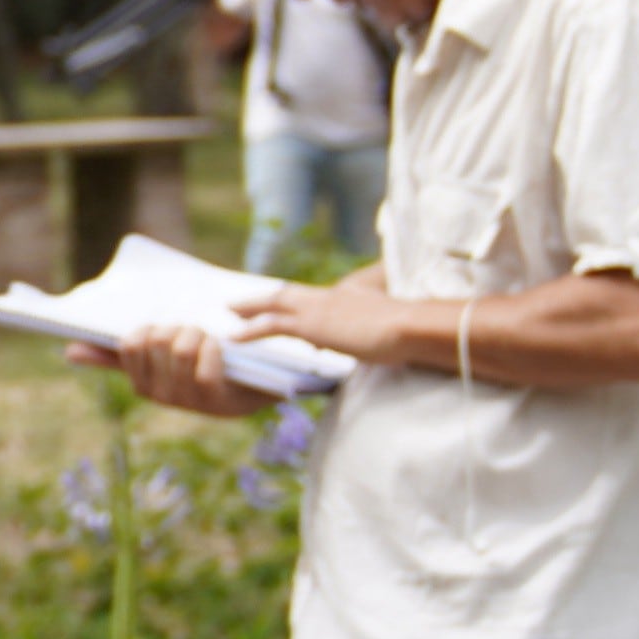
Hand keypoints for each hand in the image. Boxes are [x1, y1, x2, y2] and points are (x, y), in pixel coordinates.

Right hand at [68, 323, 280, 419]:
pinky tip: (222, 352)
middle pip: (155, 339)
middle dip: (177, 327)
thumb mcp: (158, 360)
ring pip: (181, 347)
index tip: (166, 333)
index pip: (129, 343)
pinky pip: (205, 359)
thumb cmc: (202, 367)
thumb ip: (114, 356)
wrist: (254, 389)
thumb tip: (69, 351)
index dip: (150, 328)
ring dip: (199, 334)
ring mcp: (186, 399)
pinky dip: (215, 347)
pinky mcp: (214, 399)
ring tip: (209, 342)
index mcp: (140, 383)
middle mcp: (158, 395)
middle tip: (194, 335)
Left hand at [227, 277, 425, 369]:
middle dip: (263, 299)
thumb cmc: (409, 331)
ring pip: (275, 304)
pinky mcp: (312, 324)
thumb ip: (373, 332)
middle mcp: (330, 296)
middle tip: (238, 303)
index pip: (314, 299)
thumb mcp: (389, 329)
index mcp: (348, 295)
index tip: (281, 307)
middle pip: (288, 294)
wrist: (410, 327)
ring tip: (229, 312)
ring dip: (250, 307)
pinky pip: (271, 325)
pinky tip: (232, 337)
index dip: (296, 304)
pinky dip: (249, 330)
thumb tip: (368, 343)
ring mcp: (319, 308)